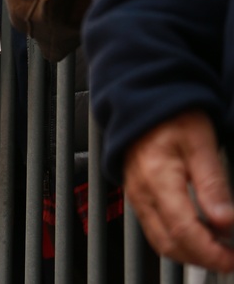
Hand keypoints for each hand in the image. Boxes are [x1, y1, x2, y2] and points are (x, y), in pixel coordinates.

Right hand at [124, 110, 233, 271]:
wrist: (142, 103)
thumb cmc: (170, 116)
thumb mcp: (202, 145)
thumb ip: (213, 186)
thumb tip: (227, 221)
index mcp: (158, 179)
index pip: (184, 231)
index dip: (212, 253)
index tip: (233, 258)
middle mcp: (142, 192)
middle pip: (169, 244)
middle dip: (203, 259)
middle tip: (231, 258)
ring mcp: (137, 195)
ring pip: (160, 241)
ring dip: (190, 253)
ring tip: (219, 249)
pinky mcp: (138, 195)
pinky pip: (154, 228)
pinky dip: (177, 240)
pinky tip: (199, 234)